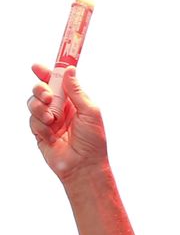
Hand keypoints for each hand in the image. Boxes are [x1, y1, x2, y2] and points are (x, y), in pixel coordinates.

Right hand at [28, 64, 107, 180]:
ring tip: (52, 119)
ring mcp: (49, 122)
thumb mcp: (90, 111)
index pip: (57, 82)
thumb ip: (77, 90)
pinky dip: (41, 125)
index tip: (37, 68)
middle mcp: (60, 110)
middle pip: (41, 89)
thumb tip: (69, 70)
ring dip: (40, 108)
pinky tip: (51, 135)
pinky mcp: (41, 134)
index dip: (46, 73)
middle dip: (40, 89)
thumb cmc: (93, 142)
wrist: (84, 167)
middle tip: (48, 97)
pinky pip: (33, 121)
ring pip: (33, 103)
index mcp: (73, 103)